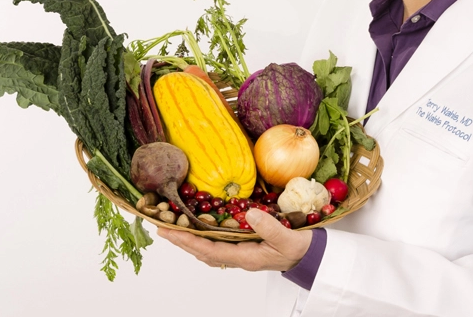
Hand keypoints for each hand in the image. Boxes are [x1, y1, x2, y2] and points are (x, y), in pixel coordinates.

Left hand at [157, 208, 312, 270]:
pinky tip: (200, 229)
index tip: (171, 233)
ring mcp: (242, 253)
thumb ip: (270, 228)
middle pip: (203, 252)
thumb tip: (250, 214)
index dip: (189, 242)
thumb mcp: (288, 239)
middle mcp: (240, 257)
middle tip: (162, 228)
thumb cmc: (300, 248)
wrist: (310, 256)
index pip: (210, 251)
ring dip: (190, 240)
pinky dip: (204, 237)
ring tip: (174, 228)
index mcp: (246, 257)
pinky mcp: (246, 246)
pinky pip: (218, 244)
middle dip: (182, 241)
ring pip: (209, 249)